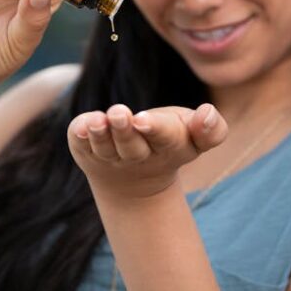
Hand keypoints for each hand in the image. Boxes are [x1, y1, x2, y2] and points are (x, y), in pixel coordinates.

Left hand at [67, 103, 227, 199]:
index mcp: (170, 149)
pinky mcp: (86, 152)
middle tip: (120, 113)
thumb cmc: (168, 141)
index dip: (155, 128)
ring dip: (100, 134)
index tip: (143, 119)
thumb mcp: (194, 135)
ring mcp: (110, 157)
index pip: (166, 138)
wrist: (134, 176)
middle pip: (131, 147)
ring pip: (104, 148)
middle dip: (125, 131)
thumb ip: (211, 129)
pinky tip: (81, 126)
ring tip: (97, 120)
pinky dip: (80, 136)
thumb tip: (207, 113)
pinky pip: (81, 146)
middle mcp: (138, 157)